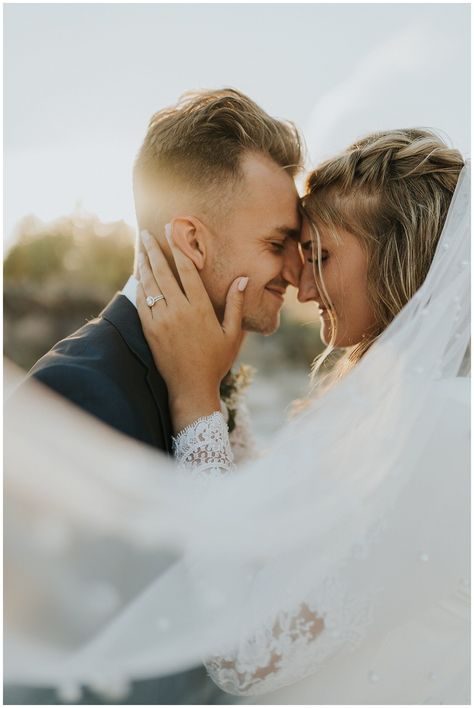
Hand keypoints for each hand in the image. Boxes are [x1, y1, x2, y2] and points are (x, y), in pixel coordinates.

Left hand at [136, 228, 248, 432]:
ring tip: (141, 249)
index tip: (171, 231)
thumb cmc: (216, 362)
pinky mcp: (149, 331)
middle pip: (162, 272)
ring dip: (143, 265)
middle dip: (153, 250)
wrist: (191, 388)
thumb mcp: (232, 333)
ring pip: (149, 285)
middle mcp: (178, 311)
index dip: (178, 248)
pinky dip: (139, 286)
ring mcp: (161, 321)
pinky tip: (138, 276)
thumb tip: (242, 280)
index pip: (186, 270)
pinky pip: (141, 303)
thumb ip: (235, 305)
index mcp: (199, 308)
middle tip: (146, 233)